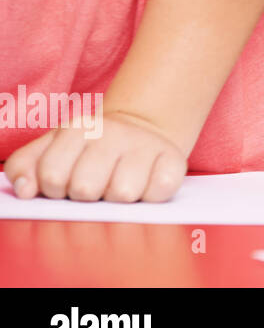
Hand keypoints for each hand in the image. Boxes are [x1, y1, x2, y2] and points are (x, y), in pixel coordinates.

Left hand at [3, 110, 187, 201]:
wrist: (141, 129)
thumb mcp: (52, 148)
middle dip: (85, 196)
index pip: (51, 177)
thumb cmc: (90, 149)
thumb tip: (26, 192)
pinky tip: (144, 184)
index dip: (54, 190)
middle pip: (85, 188)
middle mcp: (114, 132)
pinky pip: (159, 192)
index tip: (64, 183)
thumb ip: (25, 166)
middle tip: (94, 185)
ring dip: (118, 199)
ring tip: (118, 185)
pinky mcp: (175, 160)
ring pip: (122, 194)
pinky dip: (150, 196)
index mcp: (79, 128)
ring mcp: (146, 145)